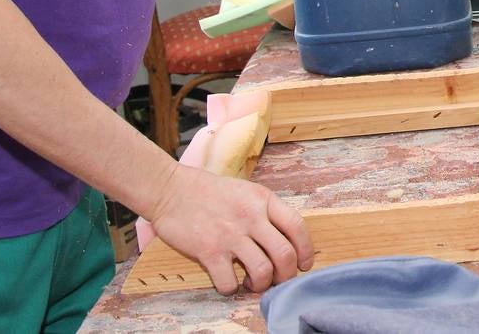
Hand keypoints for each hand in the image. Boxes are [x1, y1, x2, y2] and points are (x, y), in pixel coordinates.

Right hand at [149, 164, 312, 294]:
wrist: (172, 190)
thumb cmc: (211, 192)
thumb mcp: (247, 191)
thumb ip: (266, 212)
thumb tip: (286, 240)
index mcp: (263, 200)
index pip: (297, 226)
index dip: (306, 250)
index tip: (304, 264)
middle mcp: (251, 217)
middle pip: (285, 256)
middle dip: (286, 275)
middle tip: (277, 279)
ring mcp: (230, 235)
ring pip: (263, 272)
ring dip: (261, 284)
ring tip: (251, 281)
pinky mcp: (208, 252)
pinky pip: (229, 283)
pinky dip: (231, 289)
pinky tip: (228, 280)